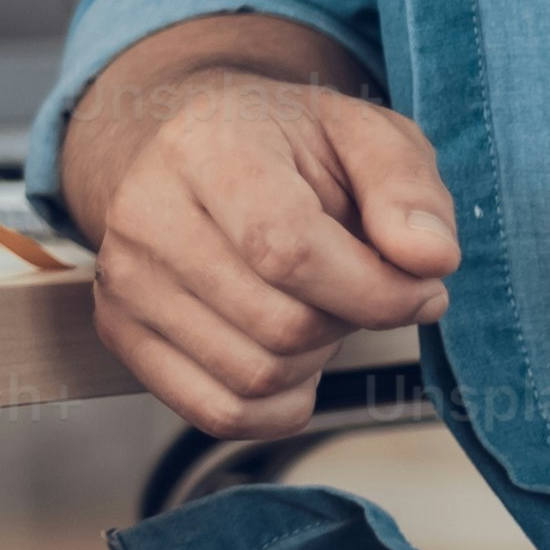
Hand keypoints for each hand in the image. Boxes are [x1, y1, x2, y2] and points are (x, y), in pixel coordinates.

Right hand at [72, 47, 458, 439]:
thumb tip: (430, 260)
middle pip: (279, 326)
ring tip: (314, 308)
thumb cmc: (288, 148)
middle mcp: (145, 212)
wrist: (194, 152)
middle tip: (357, 287)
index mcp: (205, 146)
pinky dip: (279, 405)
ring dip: (314, 362)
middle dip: (349, 322)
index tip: (421, 289)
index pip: (287, 250)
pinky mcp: (119, 331)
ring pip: (252, 377)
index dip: (374, 291)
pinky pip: (219, 412)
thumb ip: (409, 191)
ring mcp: (124, 278)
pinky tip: (290, 357)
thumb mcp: (365, 137)